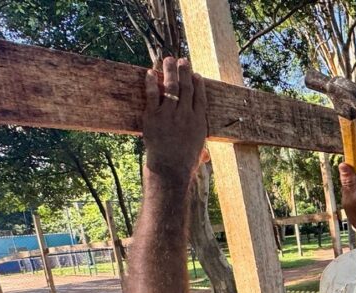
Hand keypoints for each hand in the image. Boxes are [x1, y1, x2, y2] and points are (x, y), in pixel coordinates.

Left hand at [143, 57, 207, 184]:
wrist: (170, 169)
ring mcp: (170, 114)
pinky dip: (151, 82)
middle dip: (185, 71)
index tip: (197, 75)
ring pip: (171, 86)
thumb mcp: (198, 156)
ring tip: (168, 60)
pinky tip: (150, 73)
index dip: (198, 84)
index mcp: (199, 122)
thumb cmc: (185, 165)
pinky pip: (152, 94)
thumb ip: (201, 152)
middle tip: (183, 61)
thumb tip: (204, 157)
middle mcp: (186, 114)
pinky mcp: (154, 115)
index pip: (200, 97)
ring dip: (170, 71)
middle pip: (187, 87)